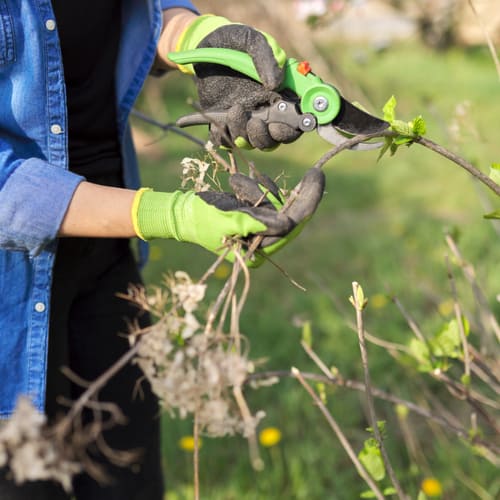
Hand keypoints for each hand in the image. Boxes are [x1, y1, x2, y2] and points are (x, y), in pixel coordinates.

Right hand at [131, 168, 324, 265]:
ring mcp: (260, 229)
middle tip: (316, 174)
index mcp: (258, 253)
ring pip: (277, 203)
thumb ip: (256, 222)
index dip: (306, 205)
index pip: (290, 229)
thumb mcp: (228, 219)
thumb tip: (287, 224)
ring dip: (259, 189)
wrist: (183, 213)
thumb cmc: (201, 219)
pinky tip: (235, 185)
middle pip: (291, 216)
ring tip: (234, 185)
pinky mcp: (256, 215)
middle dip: (298, 195)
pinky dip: (255, 187)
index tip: (316, 180)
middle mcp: (263, 244)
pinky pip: (267, 197)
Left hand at [174, 15, 301, 149]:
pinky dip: (225, 136)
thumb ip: (266, 59)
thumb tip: (276, 85)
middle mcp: (266, 111)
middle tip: (255, 122)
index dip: (295, 127)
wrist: (203, 44)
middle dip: (267, 136)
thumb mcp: (252, 41)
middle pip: (276, 138)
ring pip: (253, 142)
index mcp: (281, 94)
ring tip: (234, 110)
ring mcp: (246, 119)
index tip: (283, 124)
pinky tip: (221, 119)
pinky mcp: (225, 123)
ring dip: (245, 134)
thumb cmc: (235, 41)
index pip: (297, 120)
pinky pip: (227, 142)